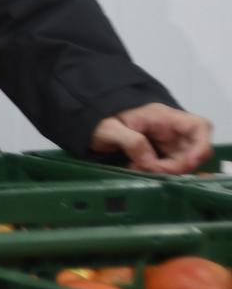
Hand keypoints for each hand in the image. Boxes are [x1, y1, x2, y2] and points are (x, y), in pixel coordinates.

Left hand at [90, 102, 214, 174]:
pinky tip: (138, 169)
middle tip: (152, 170)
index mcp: (163, 117)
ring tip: (138, 168)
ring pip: (180, 160)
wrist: (86, 119)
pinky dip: (157, 171)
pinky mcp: (157, 151)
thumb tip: (150, 160)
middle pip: (192, 150)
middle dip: (177, 166)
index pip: (199, 126)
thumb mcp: (109, 128)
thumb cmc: (98, 118)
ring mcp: (164, 140)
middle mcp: (169, 129)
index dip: (201, 145)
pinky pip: (167, 164)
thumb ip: (131, 141)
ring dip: (165, 171)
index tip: (188, 162)